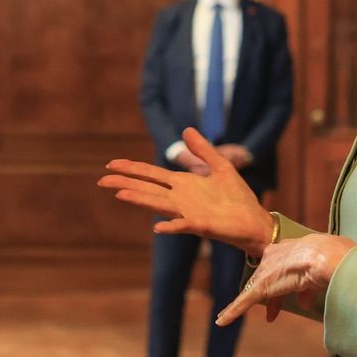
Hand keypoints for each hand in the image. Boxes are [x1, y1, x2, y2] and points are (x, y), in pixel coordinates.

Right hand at [100, 128, 272, 252]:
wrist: (255, 221)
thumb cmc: (238, 198)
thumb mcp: (221, 166)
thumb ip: (203, 150)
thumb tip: (186, 130)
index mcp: (183, 184)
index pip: (151, 174)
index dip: (132, 168)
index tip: (111, 164)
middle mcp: (180, 199)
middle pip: (147, 189)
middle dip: (125, 183)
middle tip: (102, 181)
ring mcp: (188, 213)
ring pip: (158, 204)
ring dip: (140, 200)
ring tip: (120, 194)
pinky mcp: (202, 226)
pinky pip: (183, 226)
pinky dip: (171, 226)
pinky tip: (158, 227)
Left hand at [217, 234, 355, 326]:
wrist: (325, 257)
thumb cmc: (331, 259)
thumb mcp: (319, 274)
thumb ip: (308, 288)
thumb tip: (304, 301)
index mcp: (289, 249)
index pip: (281, 268)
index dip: (283, 282)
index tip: (288, 289)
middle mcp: (273, 257)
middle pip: (266, 280)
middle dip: (269, 297)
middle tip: (270, 314)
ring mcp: (266, 272)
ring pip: (250, 291)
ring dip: (239, 305)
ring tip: (226, 317)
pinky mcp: (261, 286)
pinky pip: (243, 301)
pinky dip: (232, 312)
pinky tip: (221, 321)